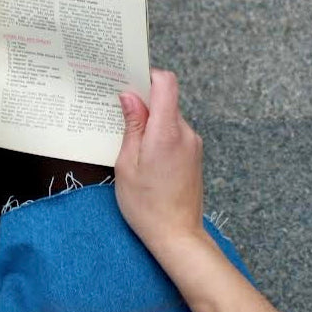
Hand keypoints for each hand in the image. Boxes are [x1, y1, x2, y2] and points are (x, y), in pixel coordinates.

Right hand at [114, 69, 205, 254]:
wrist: (177, 235)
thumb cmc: (147, 205)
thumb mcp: (127, 164)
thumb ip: (131, 126)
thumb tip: (130, 97)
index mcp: (166, 132)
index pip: (165, 83)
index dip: (147, 76)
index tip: (128, 82)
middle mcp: (185, 133)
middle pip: (165, 99)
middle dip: (142, 103)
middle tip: (118, 115)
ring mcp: (193, 144)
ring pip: (169, 117)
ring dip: (150, 122)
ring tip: (129, 142)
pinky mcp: (193, 154)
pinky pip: (174, 132)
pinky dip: (158, 134)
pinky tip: (143, 154)